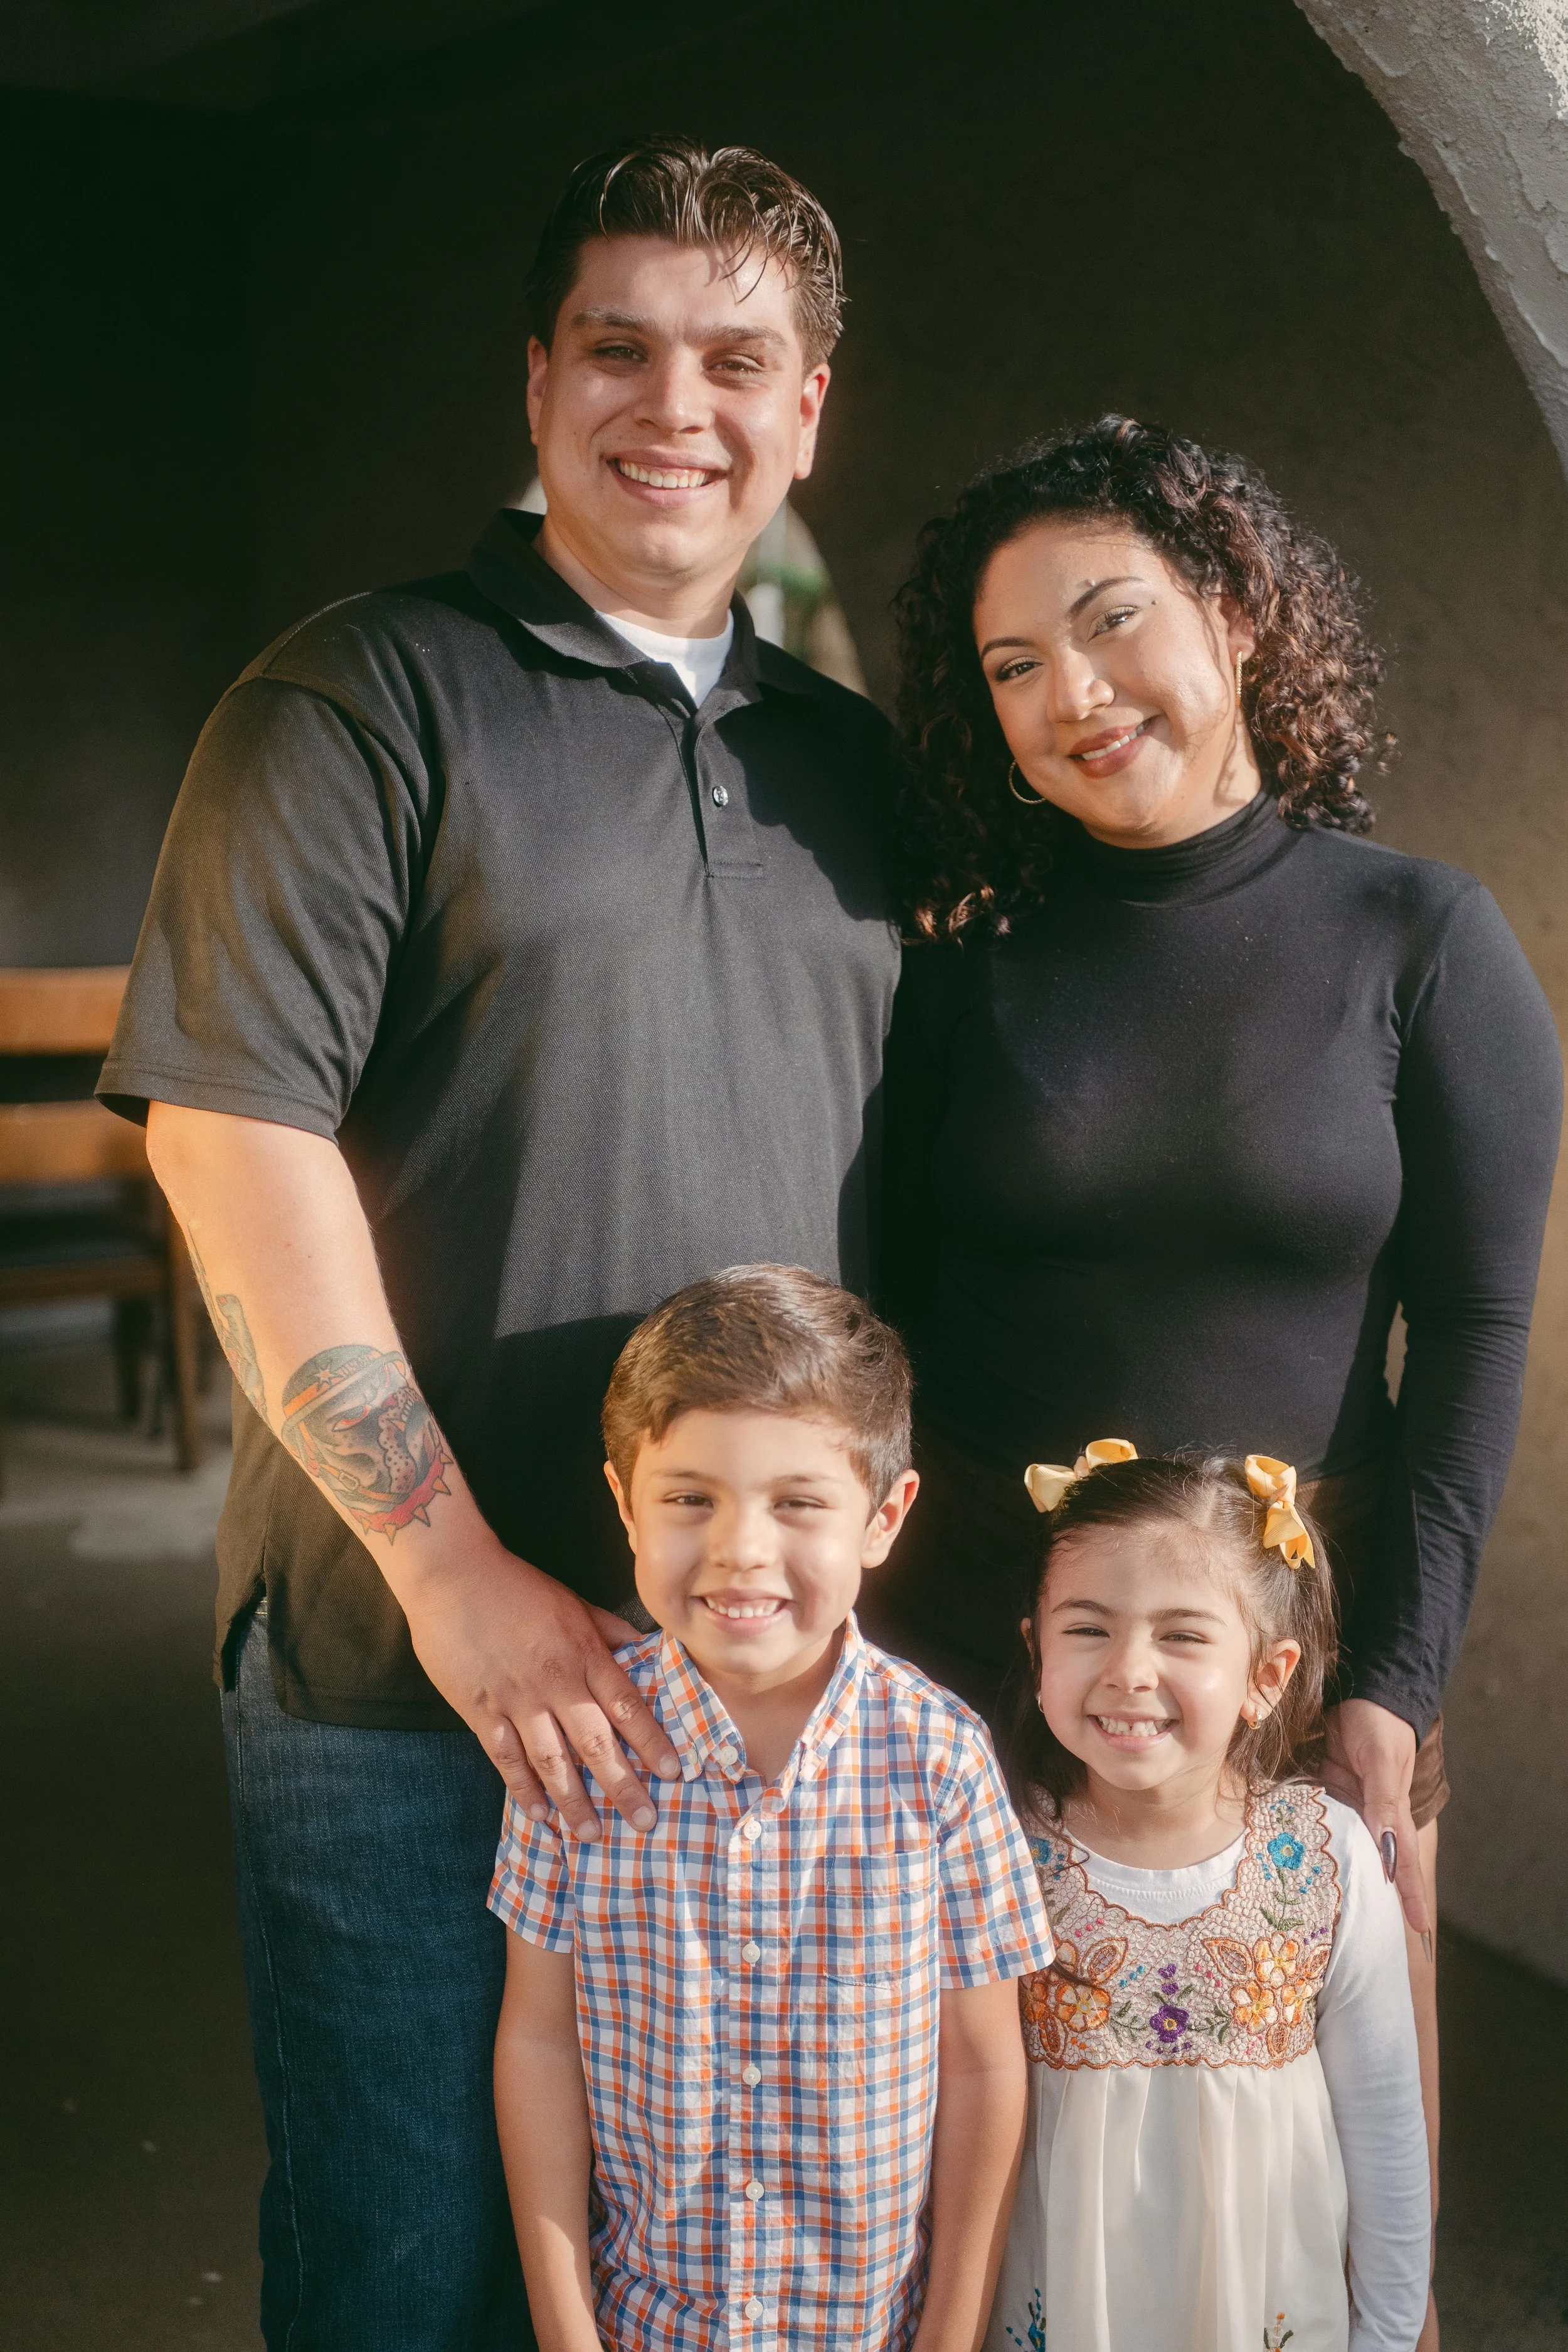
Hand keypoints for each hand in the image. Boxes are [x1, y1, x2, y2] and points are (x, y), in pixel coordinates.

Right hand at [397, 1543, 678, 1839]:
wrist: (453, 1575)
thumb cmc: (518, 1586)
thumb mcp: (574, 1602)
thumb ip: (610, 1632)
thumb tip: (647, 1651)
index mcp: (583, 1653)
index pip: (626, 1705)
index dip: (651, 1742)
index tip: (673, 1774)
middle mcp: (555, 1682)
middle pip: (595, 1742)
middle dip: (622, 1785)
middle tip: (644, 1823)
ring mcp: (516, 1700)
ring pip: (551, 1760)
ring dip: (574, 1800)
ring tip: (592, 1834)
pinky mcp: (480, 1710)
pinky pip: (505, 1758)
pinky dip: (522, 1789)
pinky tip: (539, 1814)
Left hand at [1323, 1697, 1428, 1936]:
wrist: (1360, 1690)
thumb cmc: (1380, 1724)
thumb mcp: (1383, 1762)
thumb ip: (1383, 1805)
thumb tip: (1389, 1850)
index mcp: (1391, 1813)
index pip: (1403, 1863)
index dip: (1410, 1896)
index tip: (1419, 1932)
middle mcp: (1368, 1814)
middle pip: (1369, 1862)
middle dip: (1365, 1896)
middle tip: (1360, 1936)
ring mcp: (1344, 1803)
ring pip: (1337, 1846)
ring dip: (1329, 1873)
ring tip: (1318, 1912)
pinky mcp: (1321, 1788)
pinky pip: (1311, 1819)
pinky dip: (1300, 1837)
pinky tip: (1284, 1858)